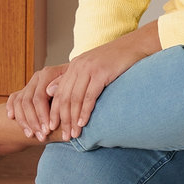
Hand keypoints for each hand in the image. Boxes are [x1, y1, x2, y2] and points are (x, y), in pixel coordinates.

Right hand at [6, 63, 67, 140]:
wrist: (74, 85)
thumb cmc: (76, 92)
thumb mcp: (74, 91)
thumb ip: (64, 92)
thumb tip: (52, 93)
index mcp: (50, 74)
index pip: (40, 96)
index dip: (43, 115)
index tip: (49, 130)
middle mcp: (38, 77)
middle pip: (28, 101)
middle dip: (34, 121)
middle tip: (42, 136)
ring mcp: (30, 84)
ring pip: (20, 103)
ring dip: (25, 121)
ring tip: (32, 135)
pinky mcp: (23, 91)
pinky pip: (13, 100)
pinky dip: (12, 109)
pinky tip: (12, 118)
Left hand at [50, 20, 161, 139]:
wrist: (135, 45)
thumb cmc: (115, 60)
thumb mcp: (91, 67)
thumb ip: (74, 79)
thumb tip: (49, 91)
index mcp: (74, 65)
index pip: (59, 92)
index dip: (53, 111)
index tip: (51, 128)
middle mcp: (78, 66)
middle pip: (64, 97)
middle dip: (62, 119)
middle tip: (64, 137)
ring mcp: (89, 68)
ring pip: (75, 98)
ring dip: (73, 119)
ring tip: (73, 134)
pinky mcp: (101, 72)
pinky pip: (90, 96)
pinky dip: (85, 111)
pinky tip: (83, 123)